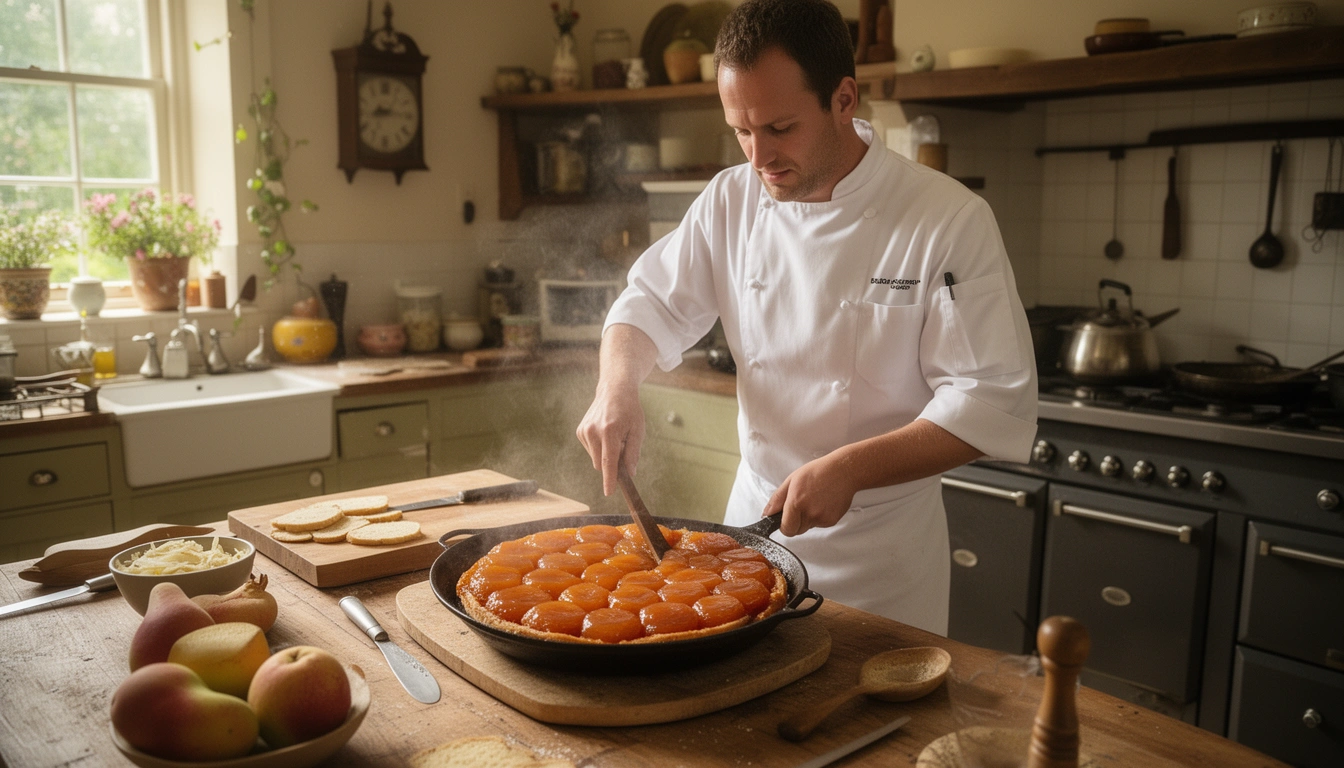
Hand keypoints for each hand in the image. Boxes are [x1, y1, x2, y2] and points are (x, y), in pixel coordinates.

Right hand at [576, 382, 645, 496]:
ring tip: (614, 436)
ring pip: (595, 459)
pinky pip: (590, 451)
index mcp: (610, 431)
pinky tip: (605, 434)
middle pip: (601, 464)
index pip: (608, 461)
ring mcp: (584, 431)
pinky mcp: (580, 431)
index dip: (609, 479)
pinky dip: (599, 448)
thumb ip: (633, 453)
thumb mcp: (638, 430)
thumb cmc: (630, 410)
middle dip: (612, 463)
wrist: (614, 391)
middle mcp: (593, 431)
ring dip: (605, 455)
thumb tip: (630, 474)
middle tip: (623, 448)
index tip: (608, 492)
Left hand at [763, 456, 859, 535]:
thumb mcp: (792, 480)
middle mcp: (809, 513)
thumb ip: (777, 499)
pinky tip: (823, 502)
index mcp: (796, 503)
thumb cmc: (818, 472)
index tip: (786, 518)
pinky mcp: (832, 520)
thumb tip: (766, 514)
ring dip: (808, 518)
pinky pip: (820, 524)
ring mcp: (822, 518)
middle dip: (795, 522)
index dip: (784, 525)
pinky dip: (819, 517)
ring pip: (808, 527)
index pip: (786, 529)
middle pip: (796, 531)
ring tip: (814, 500)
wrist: (843, 471)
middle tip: (801, 505)